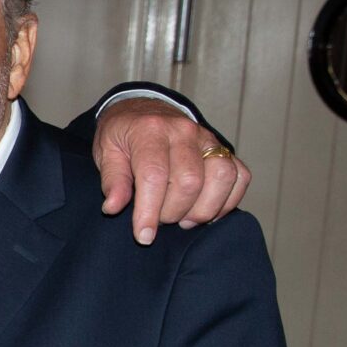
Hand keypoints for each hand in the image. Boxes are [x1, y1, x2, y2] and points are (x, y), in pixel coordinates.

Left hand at [93, 97, 250, 243]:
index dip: (149, 211)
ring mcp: (208, 138)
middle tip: (159, 219)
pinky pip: (240, 176)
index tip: (144, 236)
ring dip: (203, 208)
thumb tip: (113, 208)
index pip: (154, 175)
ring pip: (221, 177)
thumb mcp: (106, 152)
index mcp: (149, 130)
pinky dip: (228, 201)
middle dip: (173, 212)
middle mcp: (183, 131)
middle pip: (190, 181)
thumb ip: (112, 180)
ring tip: (183, 219)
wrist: (144, 110)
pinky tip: (206, 211)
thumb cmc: (123, 136)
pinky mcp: (224, 149)